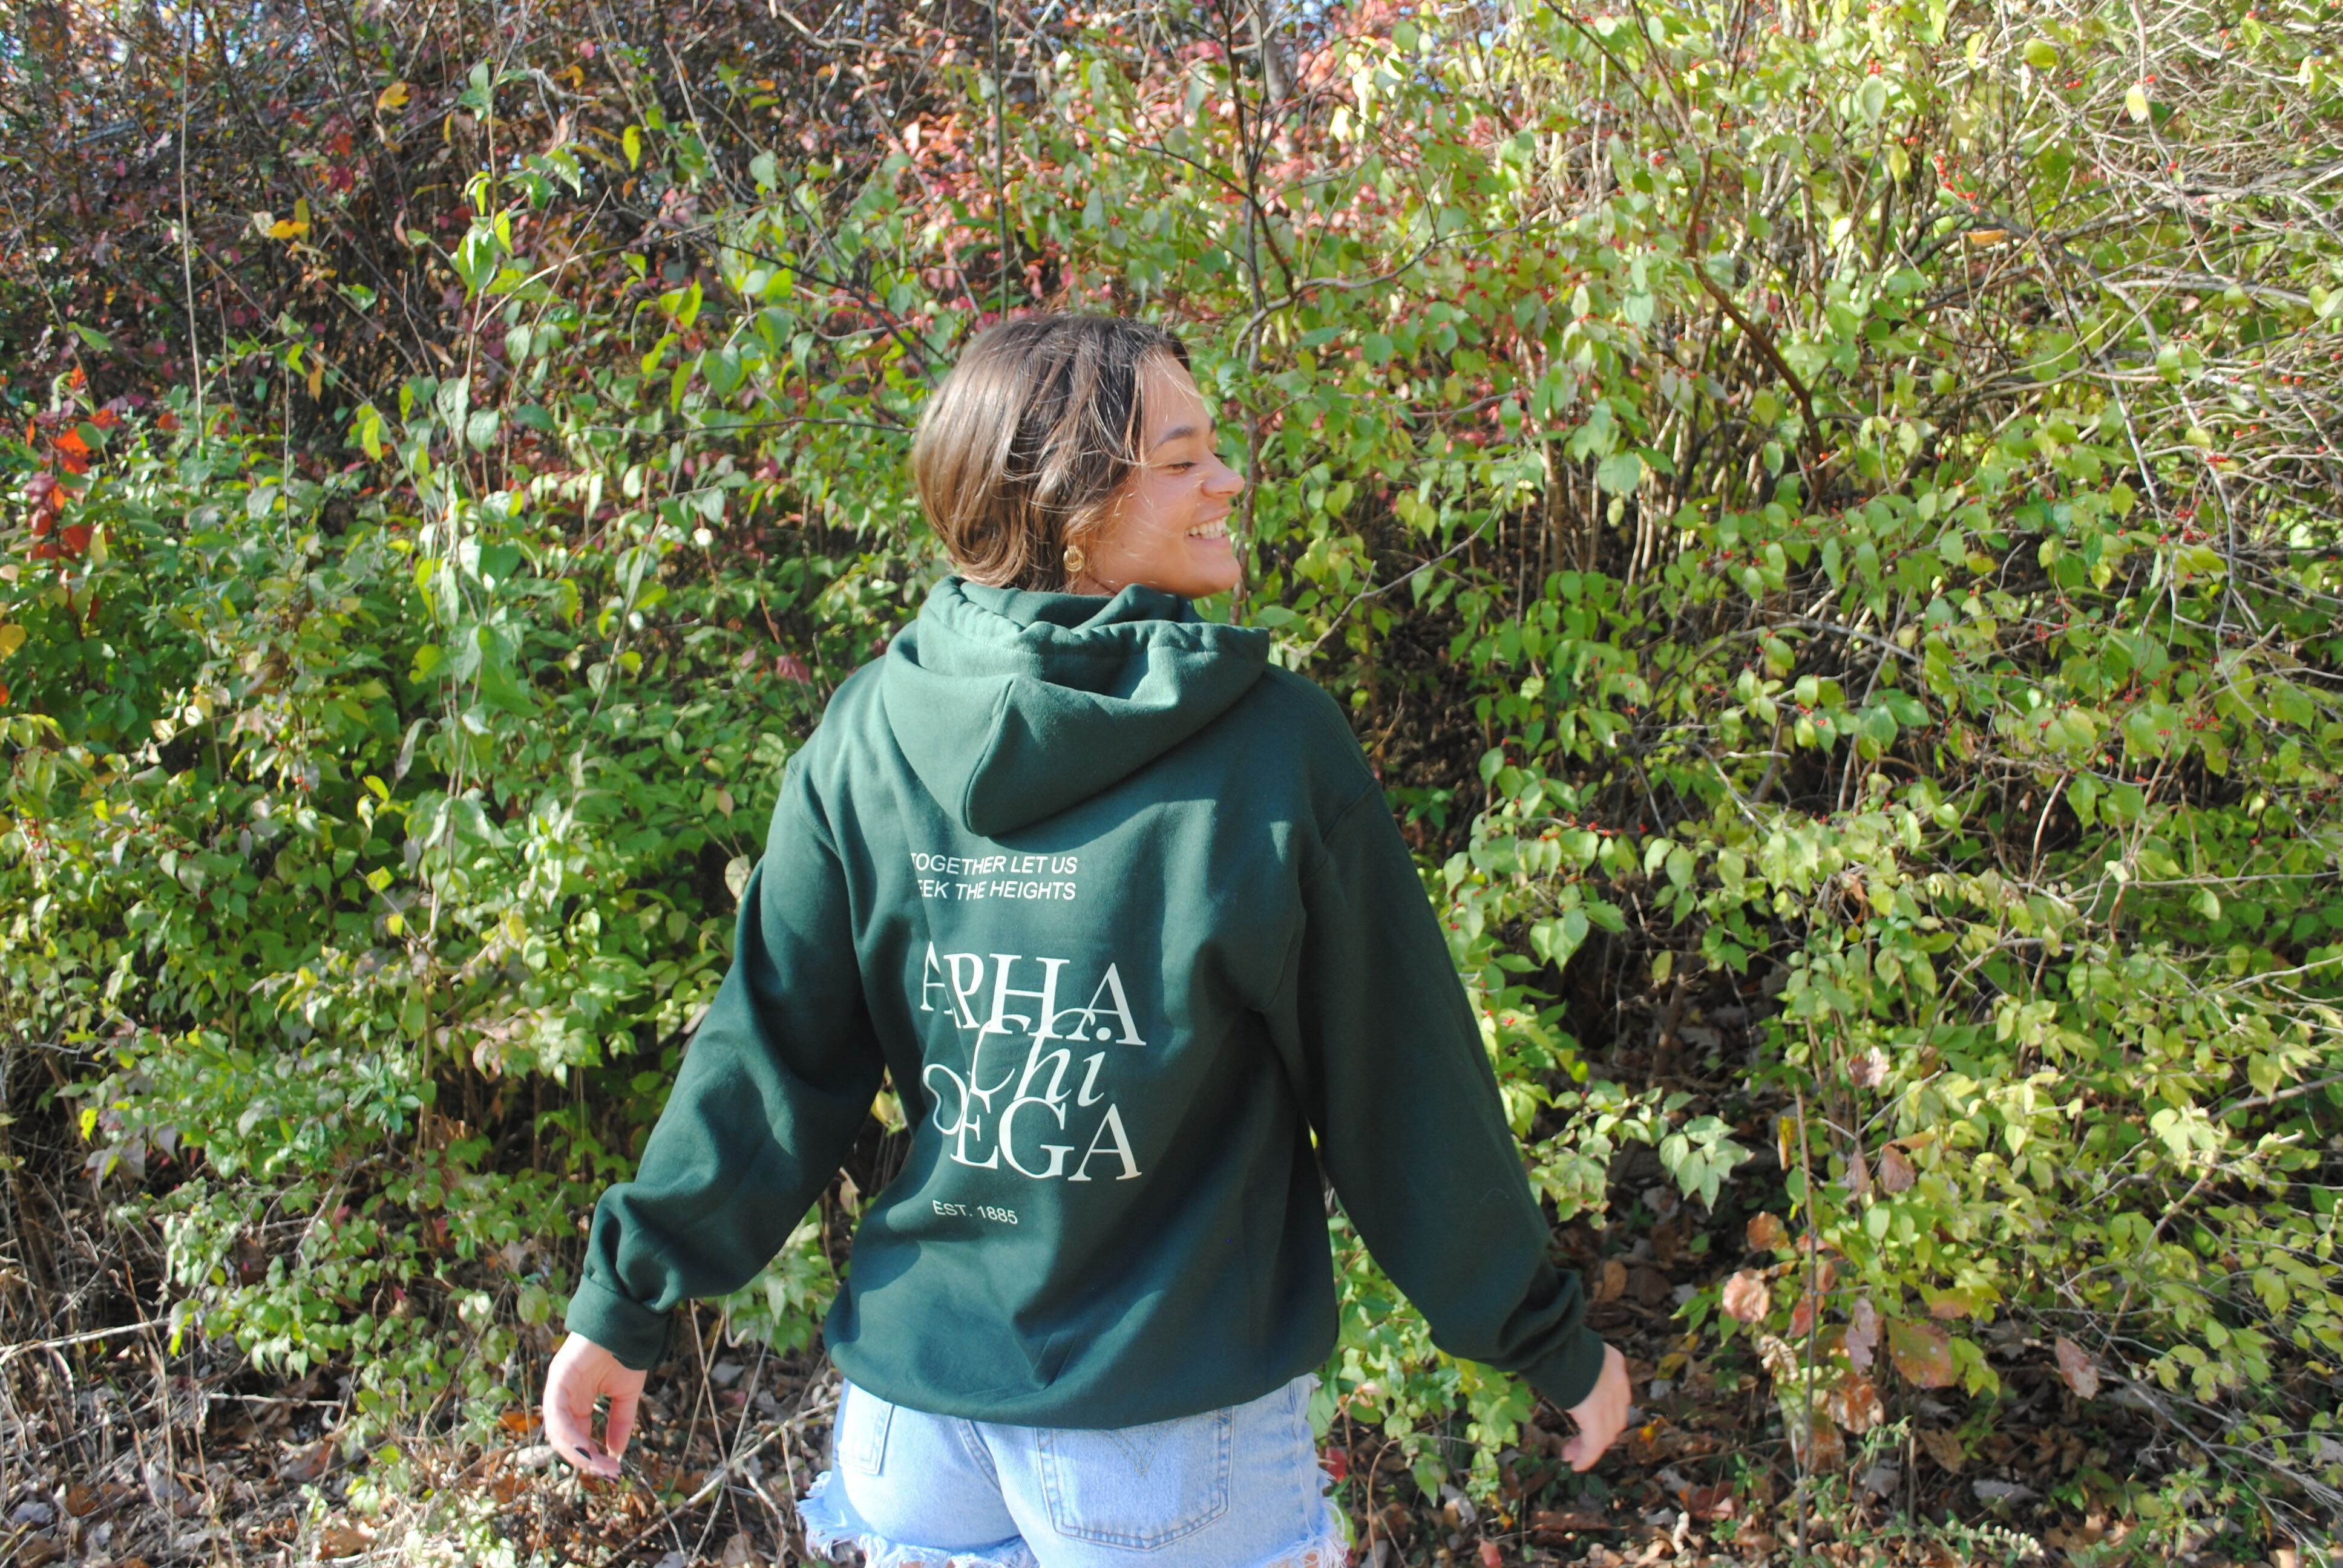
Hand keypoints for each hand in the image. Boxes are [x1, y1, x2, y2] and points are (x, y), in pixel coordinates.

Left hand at [543, 1332, 646, 1478]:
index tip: (610, 1470)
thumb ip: (620, 1422)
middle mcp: (564, 1398)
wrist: (628, 1324)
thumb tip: (616, 1453)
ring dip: (578, 1451)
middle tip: (606, 1471)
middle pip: (564, 1439)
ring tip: (599, 1463)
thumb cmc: (625, 1353)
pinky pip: (556, 1413)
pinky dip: (569, 1433)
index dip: (591, 1456)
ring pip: (558, 1431)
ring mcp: (558, 1388)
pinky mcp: (558, 1378)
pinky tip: (586, 1445)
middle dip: (585, 1458)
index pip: (577, 1437)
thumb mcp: (626, 1395)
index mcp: (577, 1402)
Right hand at [1561, 1341, 1630, 1471]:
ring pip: (1606, 1433)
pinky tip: (1577, 1464)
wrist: (1548, 1335)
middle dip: (1597, 1435)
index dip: (1604, 1416)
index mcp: (1614, 1362)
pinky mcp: (1595, 1412)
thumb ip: (1579, 1366)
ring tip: (1571, 1456)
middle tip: (1576, 1445)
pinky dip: (1587, 1456)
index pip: (1617, 1398)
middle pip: (1614, 1418)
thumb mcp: (1573, 1350)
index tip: (1587, 1425)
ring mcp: (1609, 1397)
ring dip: (1590, 1448)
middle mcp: (1617, 1380)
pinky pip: (1595, 1442)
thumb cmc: (1549, 1338)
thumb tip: (1561, 1371)